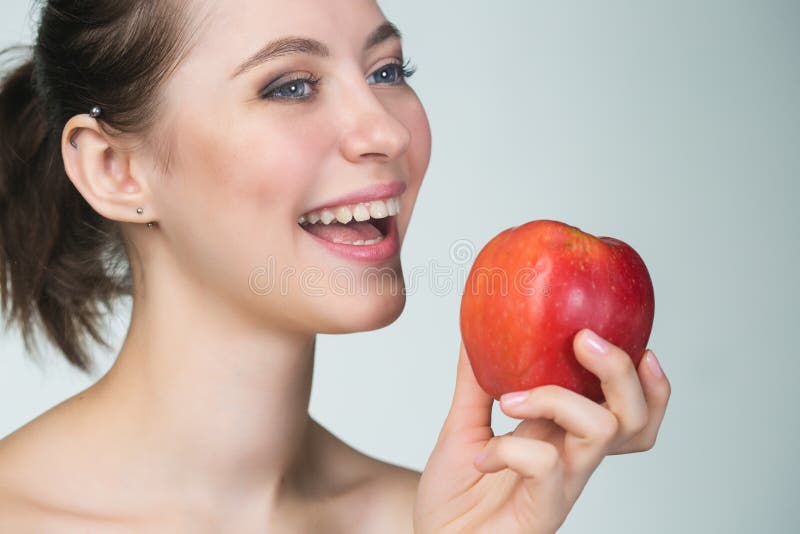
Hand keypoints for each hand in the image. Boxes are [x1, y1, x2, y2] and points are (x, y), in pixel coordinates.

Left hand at [414, 329, 670, 533]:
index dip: (645, 382)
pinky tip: (482, 458)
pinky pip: (547, 465)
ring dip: (557, 398)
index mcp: (564, 436)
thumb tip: (474, 328)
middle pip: (633, 417)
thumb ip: (474, 381)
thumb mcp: (463, 424)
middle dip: (619, 371)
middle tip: (583, 340)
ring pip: (600, 430)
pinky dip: (509, 448)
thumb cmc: (456, 493)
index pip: (628, 410)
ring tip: (510, 400)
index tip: (636, 341)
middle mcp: (572, 459)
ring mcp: (562, 487)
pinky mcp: (544, 511)